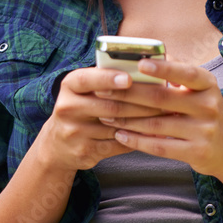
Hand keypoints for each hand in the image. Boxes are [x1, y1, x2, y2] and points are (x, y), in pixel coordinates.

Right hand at [33, 67, 167, 171]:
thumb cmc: (81, 107)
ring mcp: (75, 132)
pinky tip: (151, 134)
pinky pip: (117, 144)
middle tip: (164, 100)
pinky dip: (136, 139)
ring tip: (164, 116)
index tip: (129, 78)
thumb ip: (106, 79)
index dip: (108, 79)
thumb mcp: (84, 90)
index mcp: (69, 86)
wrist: (58, 144)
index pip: (87, 79)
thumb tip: (144, 71)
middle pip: (109, 106)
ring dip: (143, 122)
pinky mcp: (85, 151)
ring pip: (117, 126)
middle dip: (140, 103)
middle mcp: (68, 107)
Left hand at [100, 59, 222, 178]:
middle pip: (161, 99)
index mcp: (207, 84)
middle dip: (128, 95)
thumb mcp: (199, 89)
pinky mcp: (197, 152)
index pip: (185, 73)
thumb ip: (177, 73)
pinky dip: (137, 141)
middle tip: (102, 91)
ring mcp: (204, 131)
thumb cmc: (204, 111)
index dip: (163, 69)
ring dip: (127, 120)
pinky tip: (120, 135)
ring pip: (156, 124)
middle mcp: (208, 106)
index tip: (140, 64)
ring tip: (105, 115)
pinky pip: (160, 147)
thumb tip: (148, 55)